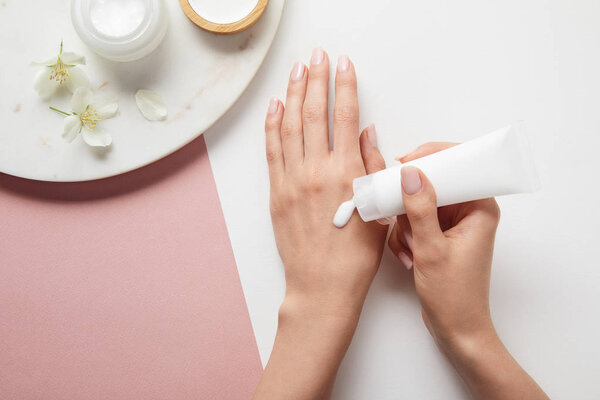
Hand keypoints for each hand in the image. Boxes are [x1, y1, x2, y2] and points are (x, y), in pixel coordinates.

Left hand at [254, 49, 386, 399]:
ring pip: (290, 126)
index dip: (345, 86)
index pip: (345, 116)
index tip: (344, 65)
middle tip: (317, 57)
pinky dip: (272, 126)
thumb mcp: (377, 210)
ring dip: (293, 94)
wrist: (323, 287)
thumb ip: (373, 167)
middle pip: (314, 113)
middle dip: (316, 79)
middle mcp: (316, 171)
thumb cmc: (355, 256)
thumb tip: (367, 133)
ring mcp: (292, 181)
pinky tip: (274, 107)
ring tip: (296, 71)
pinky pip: (272, 151)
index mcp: (346, 174)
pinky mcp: (276, 193)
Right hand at [389, 142, 499, 346]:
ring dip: (405, 226)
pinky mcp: (438, 235)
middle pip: (432, 183)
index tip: (403, 164)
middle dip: (410, 205)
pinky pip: (413, 221)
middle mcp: (468, 211)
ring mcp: (452, 223)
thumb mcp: (432, 249)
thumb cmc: (454, 295)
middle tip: (405, 224)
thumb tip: (410, 173)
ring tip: (412, 251)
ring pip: (417, 203)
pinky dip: (405, 237)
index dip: (430, 158)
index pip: (458, 165)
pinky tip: (409, 259)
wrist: (455, 328)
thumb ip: (420, 209)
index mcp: (480, 208)